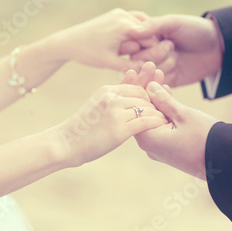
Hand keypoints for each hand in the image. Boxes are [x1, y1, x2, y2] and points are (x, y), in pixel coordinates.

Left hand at [48, 9, 157, 71]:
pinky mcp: (116, 13)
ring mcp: (120, 12)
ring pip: (143, 24)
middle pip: (149, 31)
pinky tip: (136, 43)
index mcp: (125, 27)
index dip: (153, 53)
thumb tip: (152, 68)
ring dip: (145, 36)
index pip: (151, 40)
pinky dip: (138, 30)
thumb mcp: (111, 63)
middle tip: (150, 58)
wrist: (69, 42)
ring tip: (143, 52)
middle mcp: (124, 16)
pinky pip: (134, 20)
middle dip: (150, 44)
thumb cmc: (88, 53)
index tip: (153, 63)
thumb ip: (132, 65)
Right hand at [51, 84, 167, 166]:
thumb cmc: (82, 127)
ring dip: (158, 114)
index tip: (156, 104)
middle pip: (144, 97)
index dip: (148, 96)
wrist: (66, 143)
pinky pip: (145, 122)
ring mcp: (115, 113)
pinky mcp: (119, 130)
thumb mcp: (97, 105)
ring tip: (166, 120)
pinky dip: (156, 123)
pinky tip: (161, 127)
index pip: (136, 88)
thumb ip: (114, 99)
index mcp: (107, 90)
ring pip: (147, 108)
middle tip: (166, 112)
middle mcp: (112, 98)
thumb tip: (129, 96)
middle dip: (156, 104)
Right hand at [120, 14, 222, 86]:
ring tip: (176, 58)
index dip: (144, 45)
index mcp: (145, 38)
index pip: (131, 46)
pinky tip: (176, 70)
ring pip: (147, 75)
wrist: (218, 47)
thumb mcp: (174, 23)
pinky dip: (166, 79)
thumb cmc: (195, 29)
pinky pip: (158, 86)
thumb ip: (153, 26)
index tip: (161, 38)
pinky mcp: (166, 82)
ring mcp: (156, 69)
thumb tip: (131, 30)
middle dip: (155, 55)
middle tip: (172, 46)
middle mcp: (146, 53)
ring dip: (163, 66)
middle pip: (137, 62)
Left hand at [122, 63, 217, 178]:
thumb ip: (164, 100)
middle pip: (143, 111)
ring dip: (157, 98)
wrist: (226, 160)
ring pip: (153, 117)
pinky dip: (164, 110)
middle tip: (149, 67)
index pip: (136, 107)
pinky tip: (166, 92)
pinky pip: (162, 125)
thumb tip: (149, 86)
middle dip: (147, 89)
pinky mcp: (169, 148)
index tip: (137, 69)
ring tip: (159, 75)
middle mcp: (149, 145)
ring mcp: (159, 148)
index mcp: (147, 138)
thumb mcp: (183, 115)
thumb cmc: (205, 138)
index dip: (138, 85)